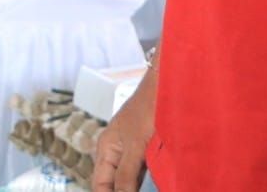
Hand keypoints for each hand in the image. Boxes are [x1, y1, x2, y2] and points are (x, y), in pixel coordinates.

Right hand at [93, 67, 158, 191]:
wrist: (167, 85)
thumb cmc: (148, 109)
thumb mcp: (136, 145)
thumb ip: (126, 174)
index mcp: (106, 149)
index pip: (100, 185)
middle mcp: (115, 151)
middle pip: (113, 183)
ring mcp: (131, 150)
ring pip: (130, 179)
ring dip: (135, 188)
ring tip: (151, 189)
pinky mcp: (146, 148)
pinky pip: (143, 171)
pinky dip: (147, 182)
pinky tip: (157, 185)